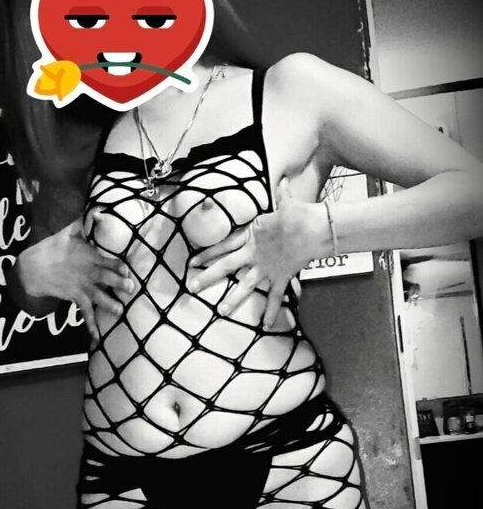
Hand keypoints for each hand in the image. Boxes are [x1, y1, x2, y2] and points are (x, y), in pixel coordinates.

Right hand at [17, 218, 132, 341]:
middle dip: (117, 284)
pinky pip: (85, 314)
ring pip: (98, 297)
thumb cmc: (55, 247)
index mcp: (88, 257)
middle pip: (105, 279)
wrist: (34, 268)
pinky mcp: (76, 298)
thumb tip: (99, 209)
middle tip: (130, 288)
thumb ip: (85, 221)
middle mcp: (87, 273)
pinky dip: (91, 327)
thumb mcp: (69, 231)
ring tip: (119, 311)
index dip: (115, 265)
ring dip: (109, 304)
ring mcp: (82, 288)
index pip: (105, 261)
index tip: (126, 269)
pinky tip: (98, 339)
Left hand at [187, 178, 325, 328]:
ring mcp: (267, 267)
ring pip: (246, 285)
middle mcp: (254, 254)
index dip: (207, 253)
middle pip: (226, 266)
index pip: (223, 245)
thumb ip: (281, 196)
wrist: (316, 227)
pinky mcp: (281, 276)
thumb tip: (284, 182)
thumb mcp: (286, 204)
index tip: (192, 261)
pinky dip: (273, 312)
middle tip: (192, 287)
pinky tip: (266, 326)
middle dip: (208, 277)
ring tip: (221, 311)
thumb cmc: (300, 214)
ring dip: (233, 299)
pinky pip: (276, 296)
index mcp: (251, 236)